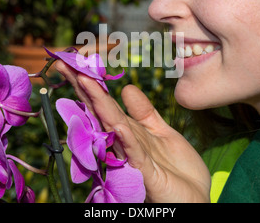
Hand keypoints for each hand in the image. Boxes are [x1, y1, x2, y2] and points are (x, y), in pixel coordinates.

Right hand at [55, 61, 210, 201]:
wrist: (195, 197)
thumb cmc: (176, 169)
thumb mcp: (161, 132)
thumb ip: (144, 112)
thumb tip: (126, 88)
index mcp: (128, 132)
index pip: (105, 104)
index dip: (91, 83)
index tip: (75, 62)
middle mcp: (124, 143)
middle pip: (101, 111)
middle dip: (84, 87)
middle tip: (65, 64)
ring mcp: (132, 157)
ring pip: (112, 127)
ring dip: (99, 104)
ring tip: (84, 80)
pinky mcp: (145, 173)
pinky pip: (133, 152)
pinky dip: (124, 137)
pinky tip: (117, 123)